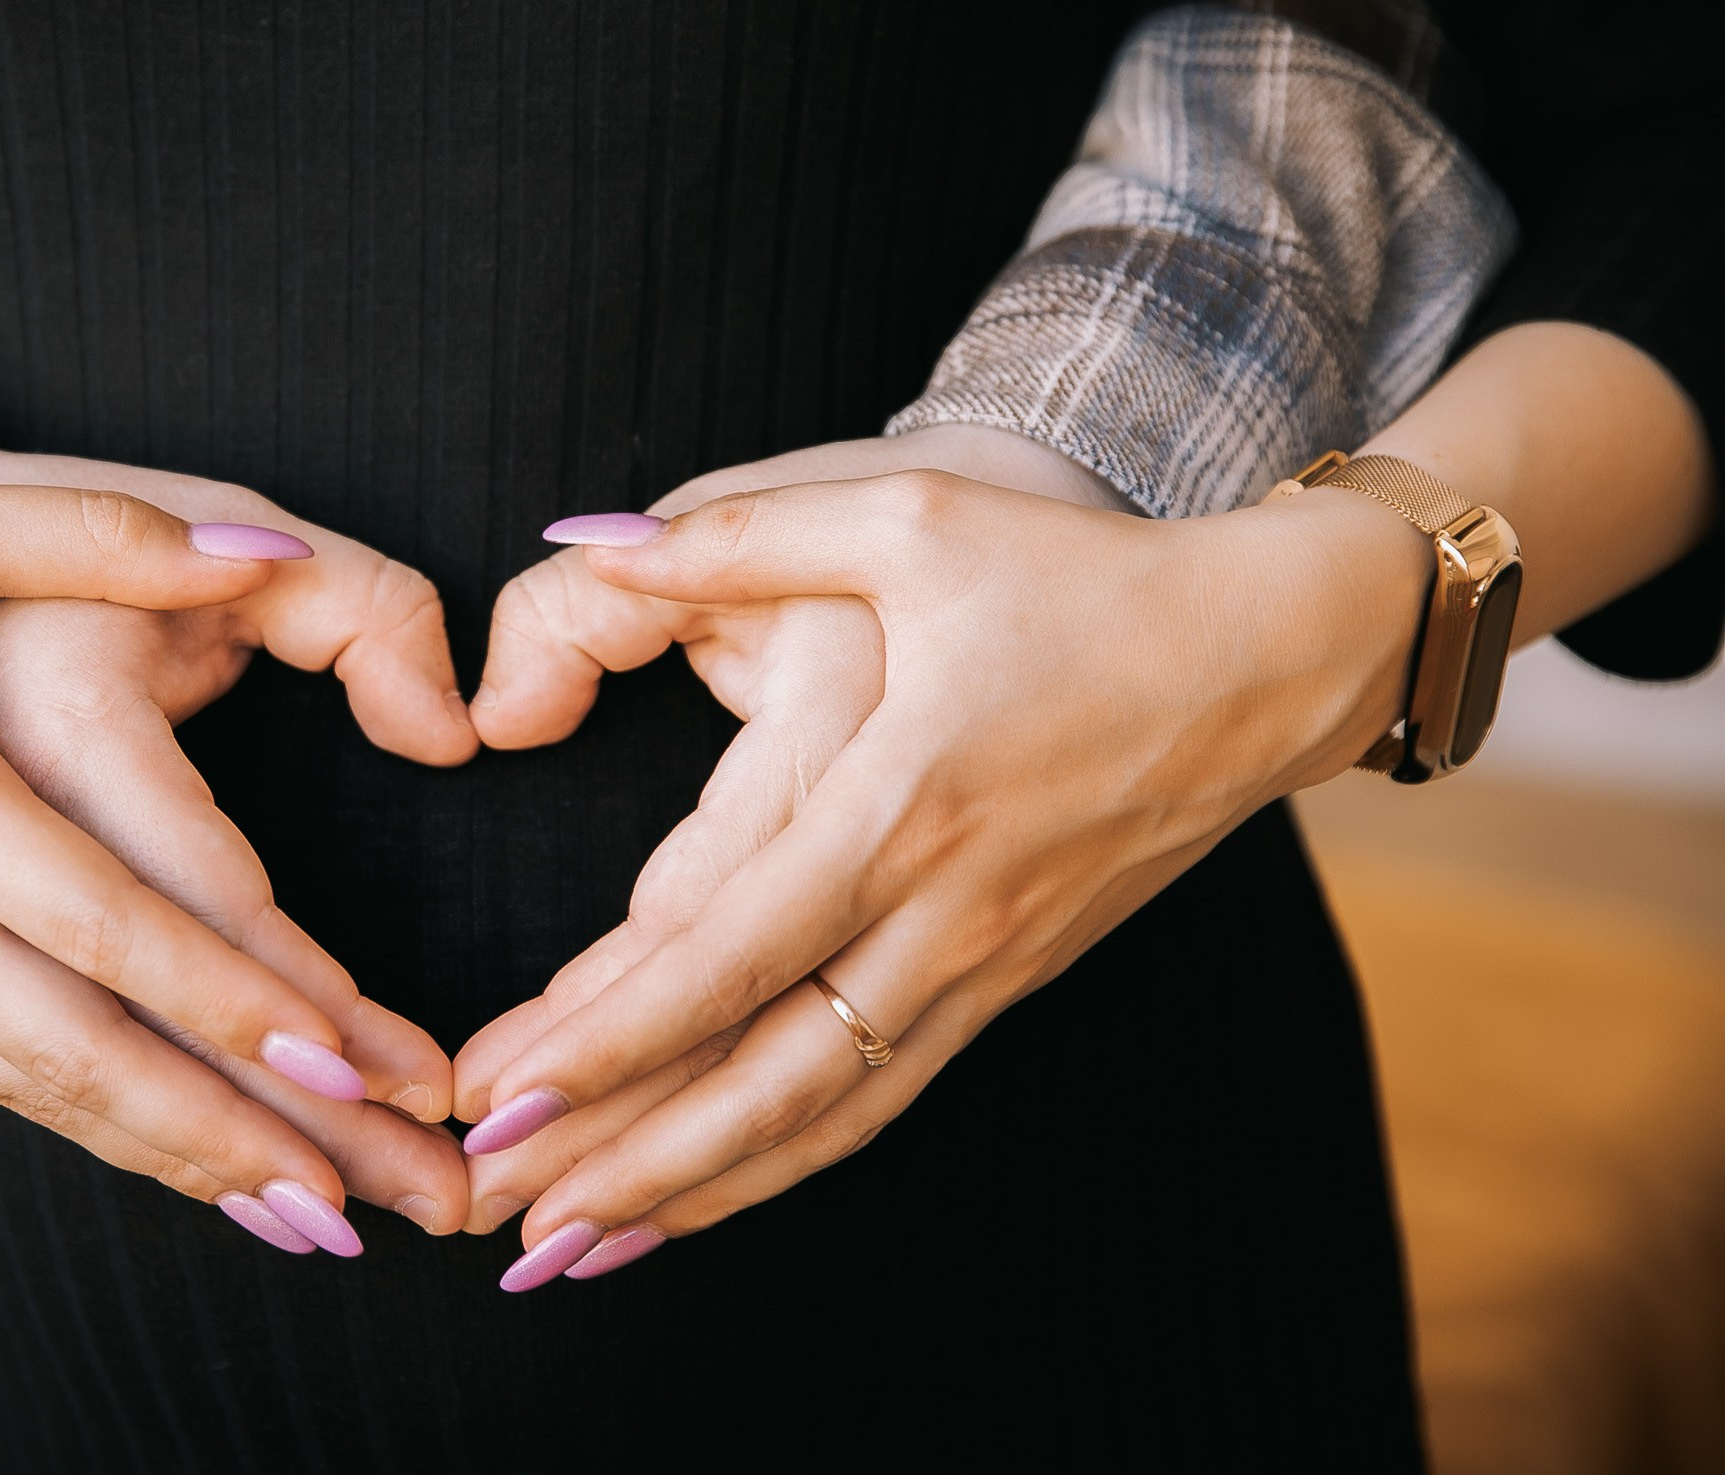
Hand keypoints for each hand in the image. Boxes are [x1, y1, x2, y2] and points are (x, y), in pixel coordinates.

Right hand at [0, 411, 482, 1240]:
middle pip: (97, 1051)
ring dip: (193, 1161)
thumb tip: (266, 553)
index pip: (109, 922)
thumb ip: (109, 531)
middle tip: (391, 1198)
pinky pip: (7, 1079)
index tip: (354, 1066)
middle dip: (253, 1134)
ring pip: (52, 1091)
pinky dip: (114, 1135)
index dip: (232, 998)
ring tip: (330, 1221)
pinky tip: (206, 1170)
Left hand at [449, 429, 1423, 1281]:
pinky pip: (879, 1099)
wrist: (1270, 655)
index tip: (502, 1098)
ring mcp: (983, 962)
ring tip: (568, 1247)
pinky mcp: (1007, 981)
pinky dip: (780, 1163)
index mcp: (902, 800)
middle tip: (492, 1210)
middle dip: (619, 1157)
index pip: (730, 955)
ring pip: (823, 1117)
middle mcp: (942, 911)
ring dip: (690, 1191)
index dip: (608, 1040)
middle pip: (763, 1078)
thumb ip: (737, 534)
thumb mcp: (908, 515)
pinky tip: (700, 1196)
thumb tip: (587, 542)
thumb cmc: (1081, 573)